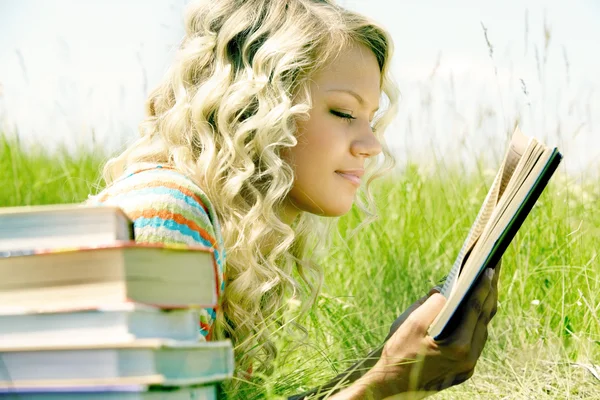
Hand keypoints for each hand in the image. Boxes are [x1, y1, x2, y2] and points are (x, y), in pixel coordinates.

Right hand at [361, 260, 500, 398]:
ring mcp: (467, 367)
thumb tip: (444, 290)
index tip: (490, 268)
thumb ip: (431, 304)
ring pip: (481, 331)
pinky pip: (474, 342)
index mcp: (458, 347)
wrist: (391, 385)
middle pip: (484, 320)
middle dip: (489, 293)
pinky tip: (473, 312)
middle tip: (494, 270)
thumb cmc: (399, 353)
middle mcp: (468, 359)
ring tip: (487, 287)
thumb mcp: (412, 324)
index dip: (483, 287)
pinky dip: (475, 323)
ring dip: (484, 308)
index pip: (476, 310)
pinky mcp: (462, 370)